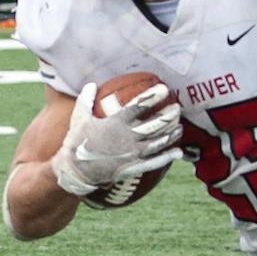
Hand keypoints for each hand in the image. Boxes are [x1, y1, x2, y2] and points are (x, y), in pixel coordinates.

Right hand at [50, 81, 181, 196]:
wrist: (76, 171)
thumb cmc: (76, 142)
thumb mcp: (79, 117)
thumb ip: (86, 99)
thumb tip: (91, 84)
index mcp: (116, 122)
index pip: (139, 106)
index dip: (153, 96)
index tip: (165, 89)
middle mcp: (128, 137)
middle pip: (156, 124)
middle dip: (169, 115)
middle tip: (177, 108)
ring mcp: (133, 153)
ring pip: (159, 142)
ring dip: (172, 133)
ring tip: (180, 126)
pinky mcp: (134, 167)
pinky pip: (155, 161)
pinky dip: (168, 156)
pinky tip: (178, 152)